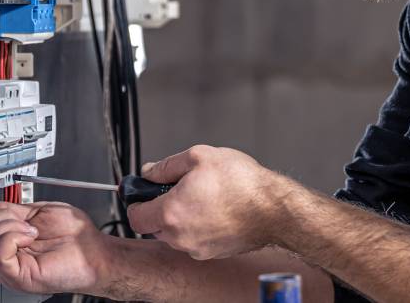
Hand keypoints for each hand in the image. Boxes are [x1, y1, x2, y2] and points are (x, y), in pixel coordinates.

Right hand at [0, 201, 109, 294]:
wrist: (94, 252)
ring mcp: (5, 267)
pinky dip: (14, 236)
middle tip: (23, 220)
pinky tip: (30, 237)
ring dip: (9, 224)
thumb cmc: (74, 236)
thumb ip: (9, 210)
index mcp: (3, 240)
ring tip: (30, 230)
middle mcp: (0, 255)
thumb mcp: (36, 213)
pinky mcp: (14, 275)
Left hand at [128, 145, 290, 259]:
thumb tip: (150, 171)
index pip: (135, 217)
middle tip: (179, 188)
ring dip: (181, 217)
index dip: (136, 202)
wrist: (273, 209)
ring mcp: (197, 248)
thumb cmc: (242, 183)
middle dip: (161, 208)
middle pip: (154, 226)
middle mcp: (180, 236)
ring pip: (175, 234)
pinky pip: (195, 240)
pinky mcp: (213, 253)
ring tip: (204, 196)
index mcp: (171, 213)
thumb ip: (167, 165)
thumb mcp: (199, 156)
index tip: (143, 193)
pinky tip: (216, 209)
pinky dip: (199, 227)